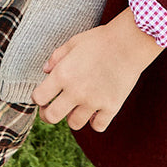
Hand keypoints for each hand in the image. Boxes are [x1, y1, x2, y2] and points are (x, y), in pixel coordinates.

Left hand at [31, 9, 163, 132]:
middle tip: (52, 108)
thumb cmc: (100, 40)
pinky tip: (96, 110)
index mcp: (63, 74)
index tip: (43, 96)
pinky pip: (98, 126)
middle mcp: (75, 91)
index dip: (38, 98)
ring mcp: (94, 101)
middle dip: (48, 114)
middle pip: (51, 117)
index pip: (39, 97)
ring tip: (77, 106)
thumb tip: (45, 70)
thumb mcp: (73, 42)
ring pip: (74, 124)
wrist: (129, 43)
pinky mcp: (111, 107)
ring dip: (73, 116)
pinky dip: (95, 121)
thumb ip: (56, 57)